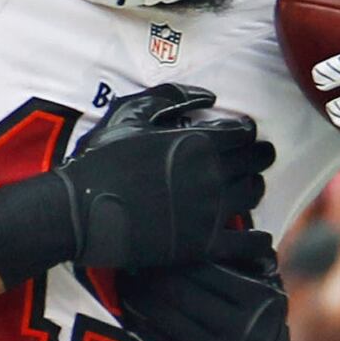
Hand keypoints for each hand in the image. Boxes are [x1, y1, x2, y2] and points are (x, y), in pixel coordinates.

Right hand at [59, 83, 273, 266]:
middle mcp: (211, 174)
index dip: (245, 130)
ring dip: (254, 188)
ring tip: (248, 187)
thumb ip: (171, 97)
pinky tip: (260, 238)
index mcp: (197, 141)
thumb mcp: (129, 114)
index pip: (243, 132)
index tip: (240, 134)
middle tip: (258, 156)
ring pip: (253, 195)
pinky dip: (258, 242)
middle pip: (254, 162)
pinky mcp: (203, 244)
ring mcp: (209, 211)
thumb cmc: (101, 158)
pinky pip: (247, 245)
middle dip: (258, 156)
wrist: (79, 210)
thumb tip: (208, 96)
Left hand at [118, 254, 288, 340]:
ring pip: (169, 319)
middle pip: (182, 293)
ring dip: (140, 298)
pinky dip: (144, 325)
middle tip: (130, 260)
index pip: (205, 268)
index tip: (152, 239)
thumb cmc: (258, 315)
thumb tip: (213, 219)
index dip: (175, 252)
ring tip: (125, 282)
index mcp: (258, 298)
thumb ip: (244, 259)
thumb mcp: (264, 287)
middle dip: (150, 274)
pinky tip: (132, 311)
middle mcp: (244, 327)